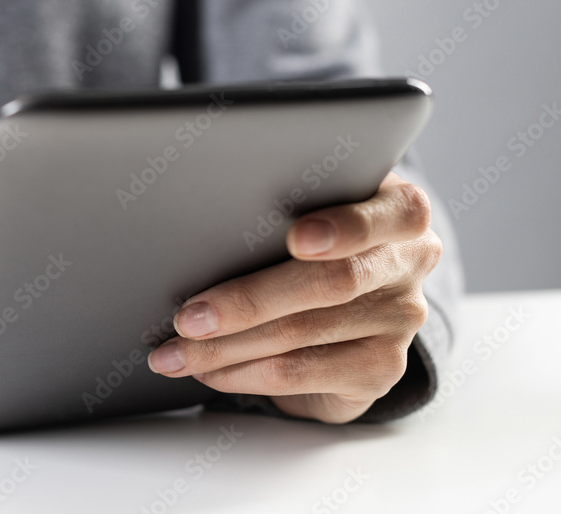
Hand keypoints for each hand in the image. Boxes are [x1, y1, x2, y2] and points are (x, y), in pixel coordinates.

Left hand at [147, 172, 441, 422]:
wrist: (355, 304)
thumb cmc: (318, 241)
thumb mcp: (317, 210)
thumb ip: (286, 212)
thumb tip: (198, 234)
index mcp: (400, 212)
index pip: (393, 213)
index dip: (345, 226)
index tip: (297, 238)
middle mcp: (407, 265)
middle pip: (330, 283)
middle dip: (247, 301)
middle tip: (189, 317)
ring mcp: (399, 321)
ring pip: (300, 335)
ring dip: (225, 348)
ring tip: (176, 352)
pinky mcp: (379, 370)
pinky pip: (298, 373)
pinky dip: (241, 373)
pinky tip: (208, 370)